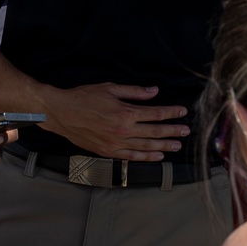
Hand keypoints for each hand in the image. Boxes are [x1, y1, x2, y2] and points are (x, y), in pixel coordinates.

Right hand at [42, 83, 189, 160]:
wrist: (61, 113)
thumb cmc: (84, 98)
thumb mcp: (111, 88)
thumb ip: (135, 92)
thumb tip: (154, 91)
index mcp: (125, 113)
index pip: (155, 113)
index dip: (171, 113)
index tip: (182, 111)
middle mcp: (122, 131)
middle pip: (154, 132)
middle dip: (172, 131)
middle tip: (185, 131)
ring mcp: (115, 144)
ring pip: (145, 146)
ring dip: (163, 146)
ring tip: (177, 146)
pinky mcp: (107, 152)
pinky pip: (130, 157)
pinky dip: (145, 157)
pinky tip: (156, 156)